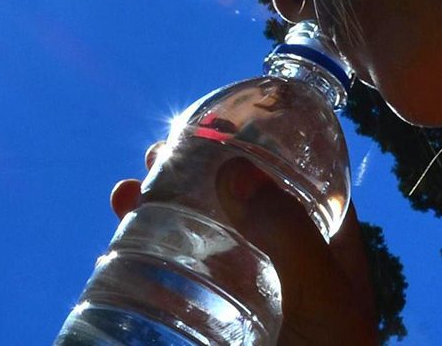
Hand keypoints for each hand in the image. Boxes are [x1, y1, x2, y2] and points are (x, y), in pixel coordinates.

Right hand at [110, 143, 378, 345]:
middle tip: (159, 153)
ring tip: (126, 192)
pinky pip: (172, 284)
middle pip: (235, 203)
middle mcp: (282, 268)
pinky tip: (117, 243)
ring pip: (197, 238)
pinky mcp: (210, 326)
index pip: (299, 180)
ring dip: (159, 209)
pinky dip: (142, 257)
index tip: (221, 118)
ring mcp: (244, 298)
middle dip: (194, 172)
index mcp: (324, 252)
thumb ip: (286, 234)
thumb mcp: (323, 300)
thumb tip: (234, 165)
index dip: (263, 144)